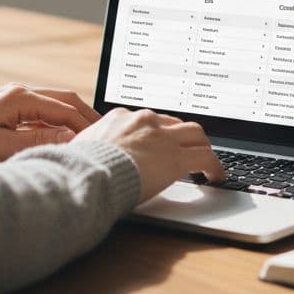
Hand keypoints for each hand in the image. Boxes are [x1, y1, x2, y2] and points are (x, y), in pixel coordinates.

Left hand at [0, 83, 99, 160]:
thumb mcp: (0, 147)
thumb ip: (37, 141)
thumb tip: (70, 136)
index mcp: (19, 97)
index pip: (65, 109)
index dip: (86, 125)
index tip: (103, 140)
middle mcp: (18, 92)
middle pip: (64, 99)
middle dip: (86, 115)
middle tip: (106, 133)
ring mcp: (10, 98)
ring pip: (53, 104)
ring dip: (72, 117)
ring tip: (90, 136)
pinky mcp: (4, 108)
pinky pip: (39, 112)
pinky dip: (55, 121)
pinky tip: (62, 136)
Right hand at [74, 107, 224, 201]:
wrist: (88, 174)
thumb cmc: (79, 167)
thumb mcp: (81, 149)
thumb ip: (88, 147)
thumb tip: (77, 154)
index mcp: (121, 117)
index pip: (148, 120)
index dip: (158, 133)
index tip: (160, 142)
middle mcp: (144, 120)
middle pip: (174, 122)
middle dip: (183, 135)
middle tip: (188, 149)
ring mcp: (162, 136)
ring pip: (195, 134)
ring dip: (202, 147)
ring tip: (206, 161)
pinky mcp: (176, 156)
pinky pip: (205, 157)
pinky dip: (214, 166)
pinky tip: (216, 176)